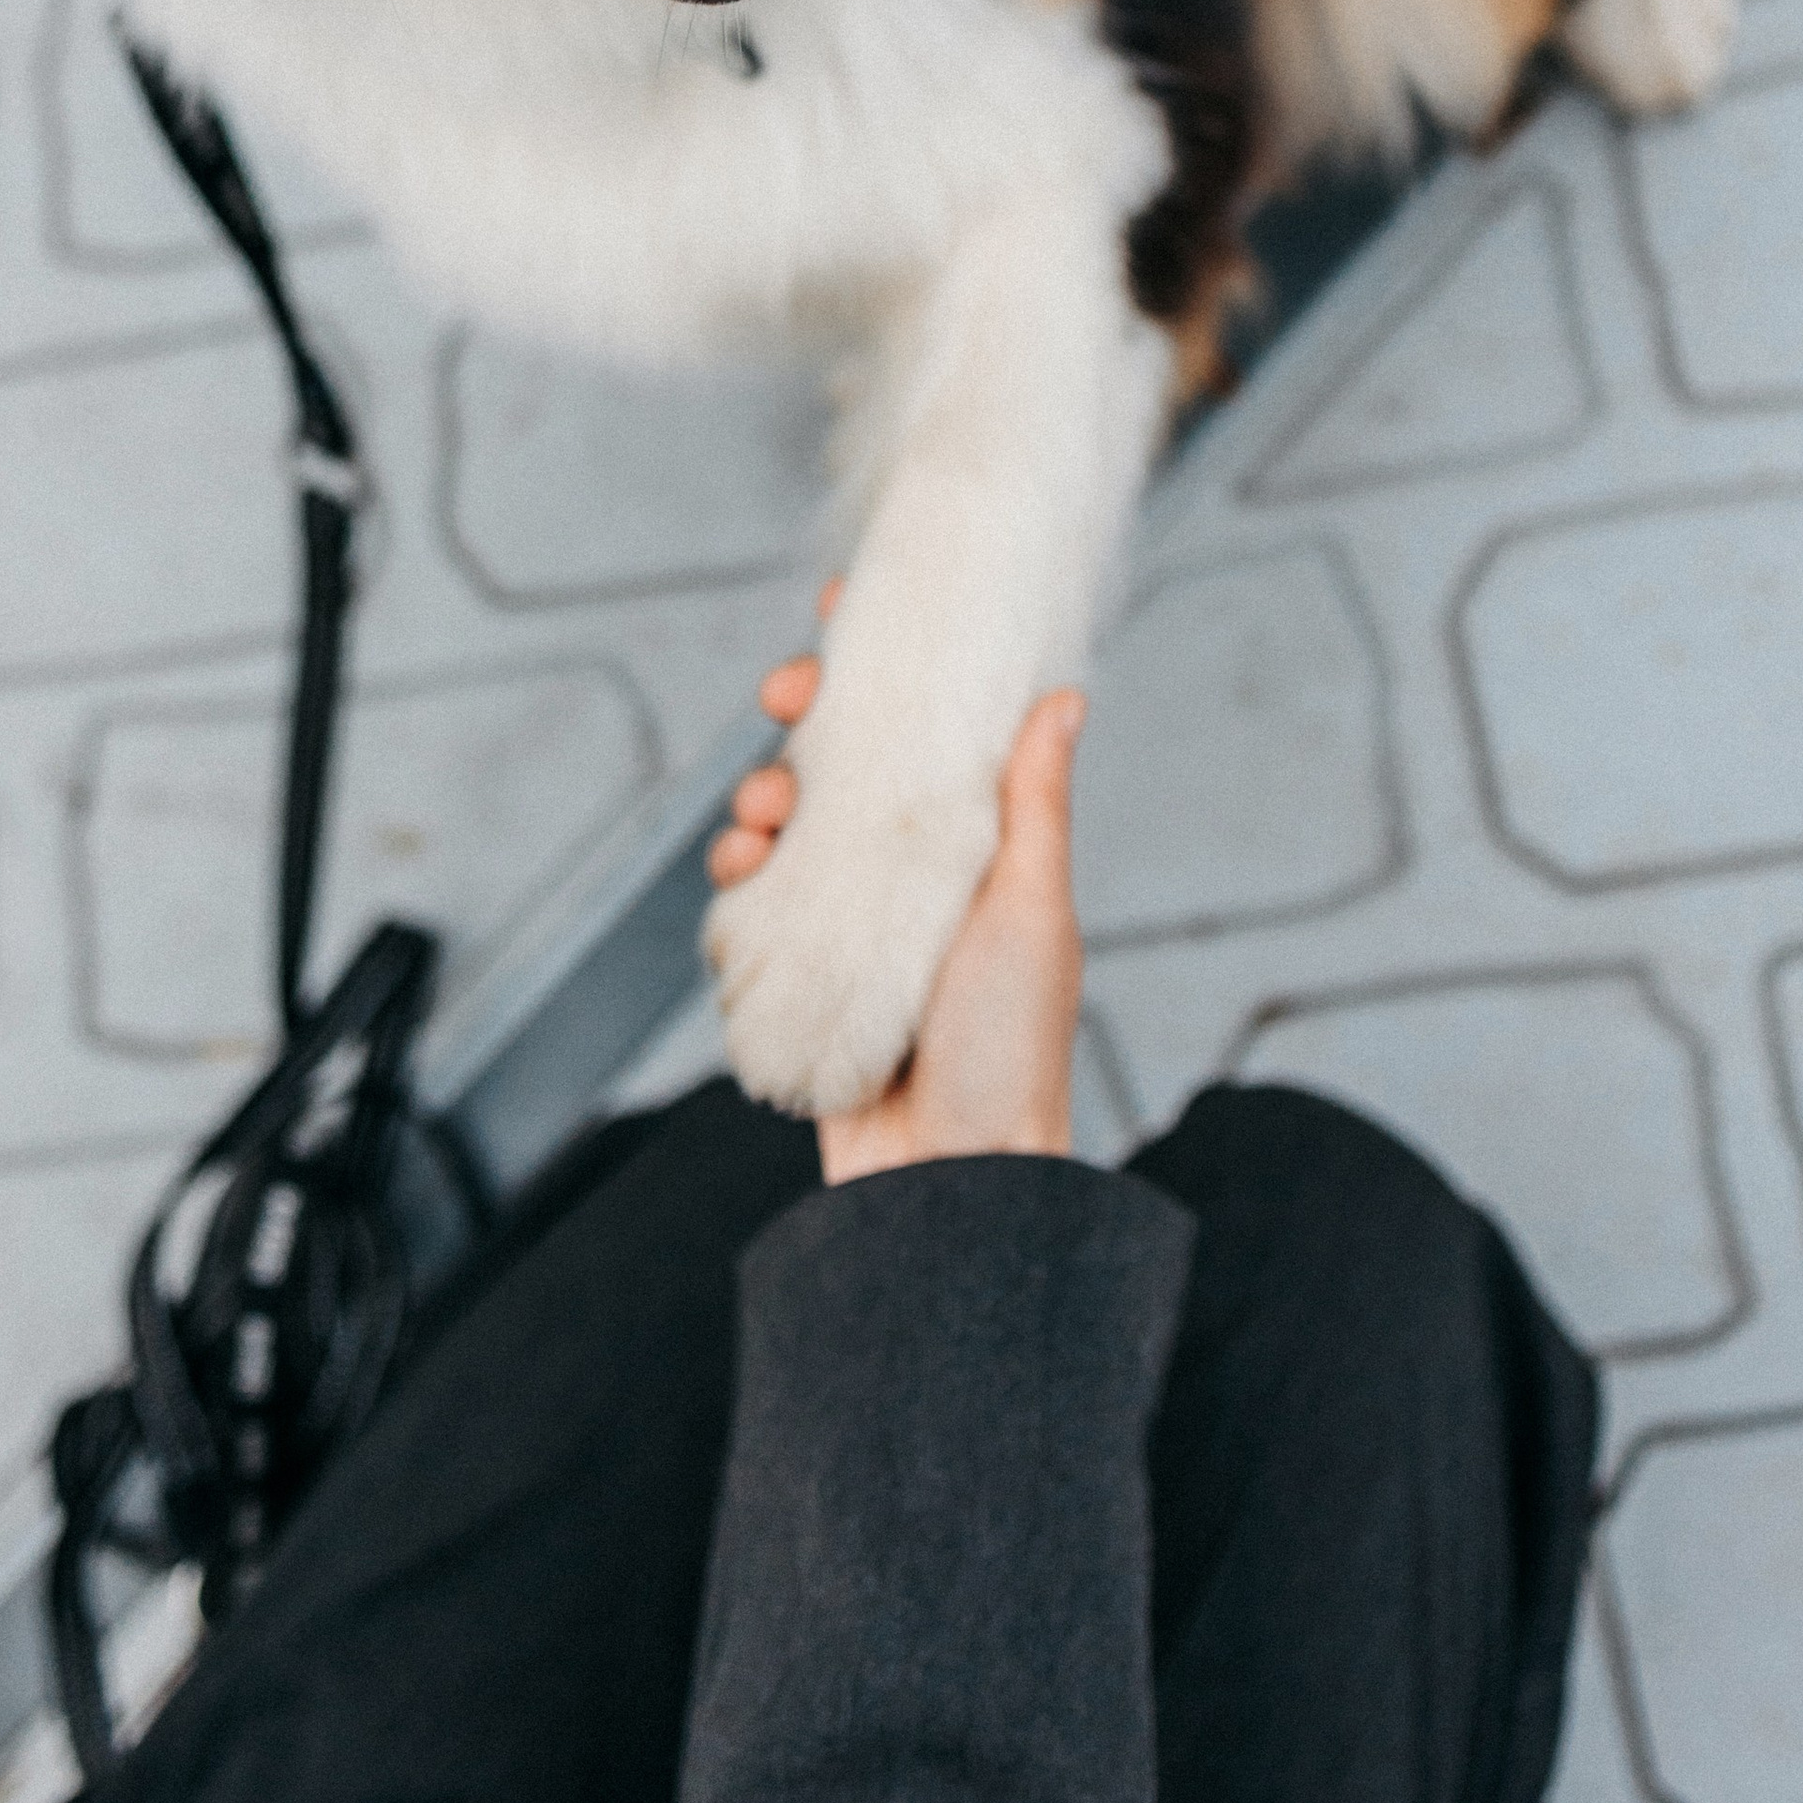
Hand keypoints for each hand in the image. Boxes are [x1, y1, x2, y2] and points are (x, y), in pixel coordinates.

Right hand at [710, 609, 1086, 1182]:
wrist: (953, 1183)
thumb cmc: (1012, 1050)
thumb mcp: (1033, 911)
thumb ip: (1034, 806)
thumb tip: (1062, 697)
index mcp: (978, 853)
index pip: (930, 741)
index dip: (885, 677)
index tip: (844, 619)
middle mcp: (914, 880)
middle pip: (843, 770)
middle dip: (803, 726)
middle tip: (783, 702)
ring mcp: (855, 926)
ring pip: (788, 828)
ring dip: (764, 799)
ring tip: (764, 816)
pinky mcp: (805, 974)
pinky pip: (755, 905)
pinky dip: (739, 878)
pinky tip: (742, 876)